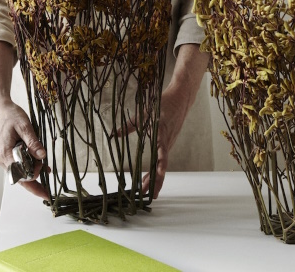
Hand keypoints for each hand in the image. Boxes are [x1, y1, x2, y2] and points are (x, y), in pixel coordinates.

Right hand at [0, 40, 49, 199]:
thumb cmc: (9, 114)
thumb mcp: (24, 126)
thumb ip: (33, 142)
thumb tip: (42, 156)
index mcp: (4, 153)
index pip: (20, 174)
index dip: (34, 175)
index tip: (44, 167)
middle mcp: (1, 159)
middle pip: (19, 178)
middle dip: (34, 182)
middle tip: (47, 188)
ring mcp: (1, 158)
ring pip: (18, 173)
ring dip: (32, 174)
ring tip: (46, 173)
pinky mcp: (4, 155)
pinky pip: (17, 166)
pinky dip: (28, 167)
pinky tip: (39, 166)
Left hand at [140, 44, 209, 198]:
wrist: (180, 99)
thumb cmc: (162, 104)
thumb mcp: (144, 113)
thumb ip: (129, 125)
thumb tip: (114, 134)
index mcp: (162, 135)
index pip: (163, 155)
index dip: (161, 166)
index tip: (159, 176)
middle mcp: (167, 143)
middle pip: (161, 166)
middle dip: (155, 181)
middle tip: (146, 195)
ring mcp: (168, 145)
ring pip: (161, 165)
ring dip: (153, 178)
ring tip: (144, 191)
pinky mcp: (167, 144)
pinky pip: (161, 160)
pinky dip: (155, 170)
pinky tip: (148, 178)